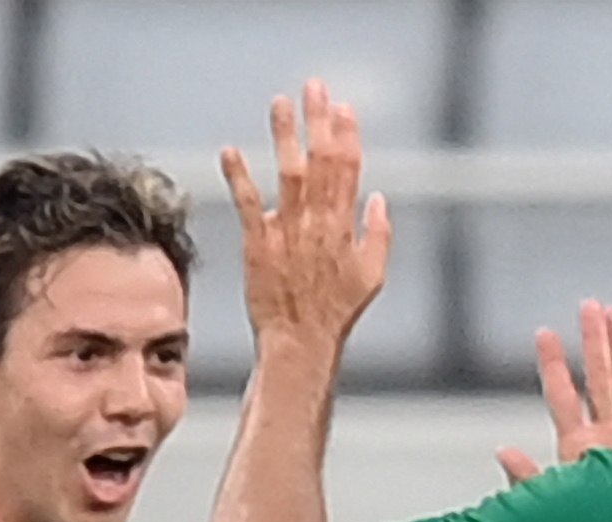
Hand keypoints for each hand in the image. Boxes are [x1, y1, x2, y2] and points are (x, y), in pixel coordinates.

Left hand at [220, 80, 393, 354]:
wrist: (301, 344)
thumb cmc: (335, 315)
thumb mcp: (373, 276)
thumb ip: (380, 234)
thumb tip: (380, 198)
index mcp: (344, 227)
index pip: (348, 170)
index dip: (346, 136)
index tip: (343, 107)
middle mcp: (317, 224)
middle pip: (321, 163)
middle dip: (319, 122)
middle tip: (315, 88)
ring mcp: (287, 233)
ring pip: (289, 175)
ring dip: (285, 137)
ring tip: (281, 103)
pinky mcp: (259, 245)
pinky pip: (248, 205)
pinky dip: (240, 178)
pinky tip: (231, 151)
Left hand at [496, 301, 611, 484]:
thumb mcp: (559, 509)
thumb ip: (531, 481)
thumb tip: (501, 451)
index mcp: (581, 450)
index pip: (563, 398)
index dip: (554, 366)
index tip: (544, 333)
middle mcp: (609, 441)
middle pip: (600, 380)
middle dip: (593, 342)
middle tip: (588, 305)